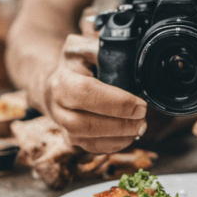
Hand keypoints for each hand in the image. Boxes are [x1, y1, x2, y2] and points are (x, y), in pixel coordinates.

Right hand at [43, 35, 147, 152]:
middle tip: (142, 119)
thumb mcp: (86, 48)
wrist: (54, 82)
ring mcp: (61, 126)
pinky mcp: (70, 139)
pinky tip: (129, 135)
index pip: (87, 93)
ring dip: (119, 137)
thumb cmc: (76, 65)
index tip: (139, 104)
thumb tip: (133, 56)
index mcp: (62, 81)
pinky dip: (115, 145)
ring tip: (140, 127)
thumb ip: (105, 50)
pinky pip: (93, 148)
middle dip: (120, 124)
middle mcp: (56, 106)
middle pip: (85, 124)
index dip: (117, 102)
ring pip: (89, 141)